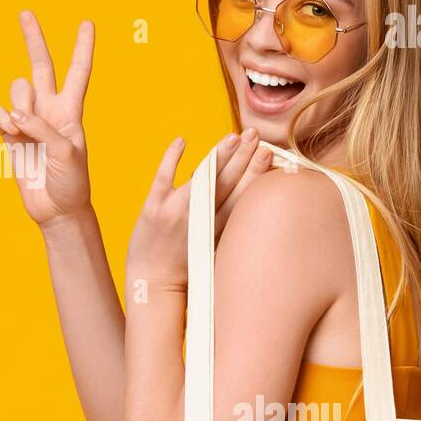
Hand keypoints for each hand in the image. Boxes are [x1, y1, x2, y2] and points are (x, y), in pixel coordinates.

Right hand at [0, 10, 93, 228]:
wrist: (56, 211)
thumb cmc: (71, 182)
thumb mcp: (66, 153)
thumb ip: (42, 128)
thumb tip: (14, 113)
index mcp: (71, 111)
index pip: (78, 72)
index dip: (82, 48)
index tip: (86, 23)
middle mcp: (49, 110)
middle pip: (41, 67)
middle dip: (33, 39)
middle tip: (25, 13)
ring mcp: (28, 122)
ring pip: (16, 91)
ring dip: (17, 102)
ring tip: (23, 128)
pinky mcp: (9, 137)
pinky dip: (1, 120)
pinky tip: (8, 131)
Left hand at [125, 128, 274, 292]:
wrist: (152, 285)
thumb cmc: (188, 271)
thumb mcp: (217, 250)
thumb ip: (231, 227)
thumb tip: (248, 204)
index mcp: (218, 230)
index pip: (241, 195)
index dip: (256, 172)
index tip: (268, 152)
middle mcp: (199, 218)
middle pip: (226, 181)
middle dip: (243, 156)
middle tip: (255, 135)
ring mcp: (175, 211)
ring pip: (201, 177)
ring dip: (218, 155)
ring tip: (233, 136)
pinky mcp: (152, 208)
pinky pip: (163, 176)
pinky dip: (171, 157)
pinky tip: (181, 141)